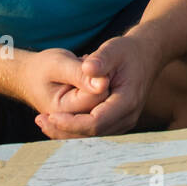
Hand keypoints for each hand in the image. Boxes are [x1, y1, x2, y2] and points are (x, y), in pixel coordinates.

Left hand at [35, 35, 161, 138]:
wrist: (147, 54)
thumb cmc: (128, 51)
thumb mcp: (114, 48)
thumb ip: (101, 59)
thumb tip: (86, 68)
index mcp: (127, 102)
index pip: (96, 123)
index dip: (72, 123)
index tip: (50, 116)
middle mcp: (127, 117)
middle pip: (92, 135)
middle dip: (64, 131)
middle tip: (40, 121)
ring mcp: (123, 121)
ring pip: (92, 136)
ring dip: (67, 132)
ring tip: (43, 122)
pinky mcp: (117, 121)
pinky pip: (94, 131)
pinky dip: (75, 127)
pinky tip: (56, 119)